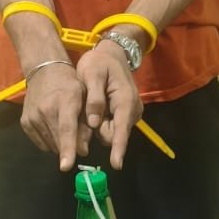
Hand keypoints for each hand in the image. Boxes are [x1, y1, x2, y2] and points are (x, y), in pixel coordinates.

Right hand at [20, 61, 88, 171]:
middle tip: (79, 139)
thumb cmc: (69, 84)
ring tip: (64, 127)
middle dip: (70, 148)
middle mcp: (45, 110)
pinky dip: (50, 141)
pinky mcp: (25, 123)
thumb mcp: (84, 98)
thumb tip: (83, 151)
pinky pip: (41, 142)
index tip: (66, 166)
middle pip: (58, 141)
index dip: (67, 149)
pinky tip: (53, 127)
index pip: (66, 130)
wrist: (44, 70)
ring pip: (50, 145)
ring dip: (60, 144)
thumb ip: (86, 124)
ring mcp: (32, 117)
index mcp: (64, 102)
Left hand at [77, 42, 142, 169]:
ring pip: (111, 132)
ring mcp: (130, 114)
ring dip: (99, 126)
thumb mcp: (92, 74)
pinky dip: (101, 123)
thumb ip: (94, 98)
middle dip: (98, 130)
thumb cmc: (100, 62)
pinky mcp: (124, 116)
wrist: (113, 54)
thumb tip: (94, 123)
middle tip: (87, 109)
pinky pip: (111, 127)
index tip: (116, 164)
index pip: (121, 129)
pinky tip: (96, 108)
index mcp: (125, 100)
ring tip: (91, 105)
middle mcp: (131, 110)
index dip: (118, 148)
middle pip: (113, 134)